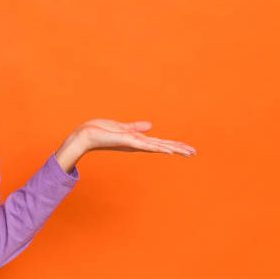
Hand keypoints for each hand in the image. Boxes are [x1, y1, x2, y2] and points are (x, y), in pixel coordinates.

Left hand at [77, 119, 195, 155]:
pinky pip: (146, 144)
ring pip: (158, 146)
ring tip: (188, 152)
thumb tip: (150, 126)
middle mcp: (137, 144)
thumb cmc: (100, 132)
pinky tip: (168, 150)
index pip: (159, 143)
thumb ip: (136, 127)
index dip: (173, 145)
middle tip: (194, 152)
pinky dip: (158, 147)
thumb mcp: (122, 128)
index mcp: (137, 141)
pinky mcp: (128, 141)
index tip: (187, 148)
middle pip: (162, 146)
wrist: (85, 136)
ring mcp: (133, 144)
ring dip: (174, 149)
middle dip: (178, 149)